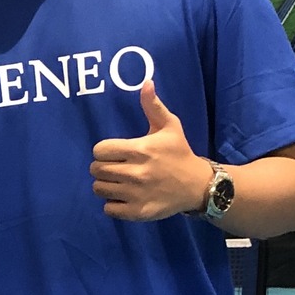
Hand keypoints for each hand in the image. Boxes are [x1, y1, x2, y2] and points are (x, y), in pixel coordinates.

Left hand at [90, 81, 210, 221]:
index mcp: (140, 150)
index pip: (100, 150)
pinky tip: (123, 197)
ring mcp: (136, 194)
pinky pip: (109, 209)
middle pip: (96, 170)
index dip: (103, 151)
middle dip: (102, 167)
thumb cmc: (179, 153)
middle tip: (115, 167)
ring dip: (105, 185)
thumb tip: (146, 82)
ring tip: (118, 182)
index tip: (113, 153)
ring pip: (100, 189)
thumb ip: (153, 106)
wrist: (198, 185)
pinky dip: (113, 204)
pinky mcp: (138, 212)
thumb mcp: (170, 126)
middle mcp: (136, 173)